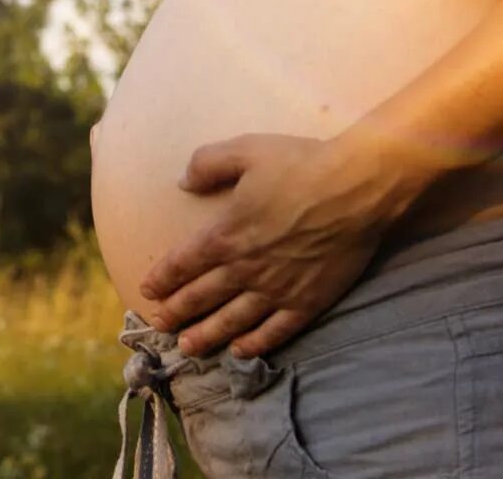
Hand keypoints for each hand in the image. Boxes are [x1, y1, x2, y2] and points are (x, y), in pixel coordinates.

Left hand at [136, 131, 418, 359]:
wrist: (354, 189)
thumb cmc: (299, 165)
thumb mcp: (244, 150)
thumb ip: (207, 164)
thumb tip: (182, 183)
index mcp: (226, 233)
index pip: (184, 262)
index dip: (163, 277)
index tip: (147, 290)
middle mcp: (246, 268)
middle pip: (203, 296)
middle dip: (177, 311)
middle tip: (158, 326)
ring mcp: (277, 290)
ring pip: (233, 320)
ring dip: (207, 335)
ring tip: (187, 348)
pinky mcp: (308, 302)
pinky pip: (275, 331)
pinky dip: (255, 344)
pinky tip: (240, 351)